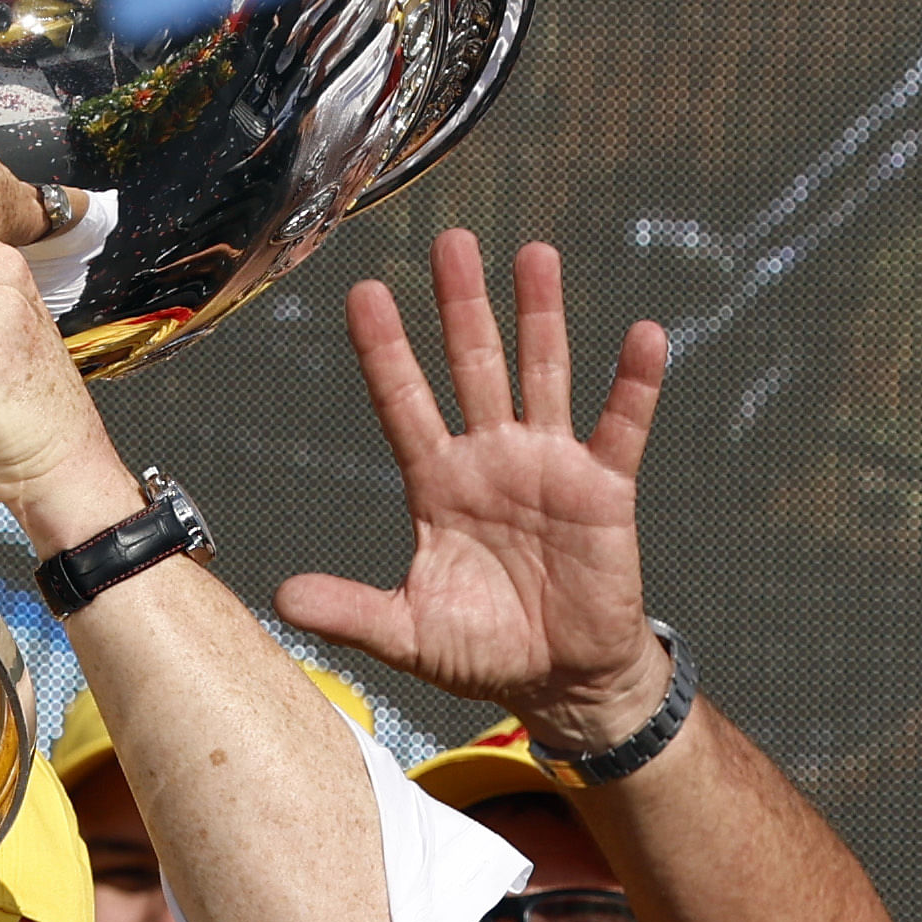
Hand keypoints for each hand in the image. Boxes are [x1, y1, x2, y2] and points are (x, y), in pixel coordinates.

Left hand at [273, 233, 671, 752]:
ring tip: (534, 255)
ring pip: (541, 375)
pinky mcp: (604, 488)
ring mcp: (548, 466)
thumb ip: (349, 610)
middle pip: (470, 367)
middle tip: (451, 241)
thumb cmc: (479, 650)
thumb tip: (280, 598)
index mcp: (435, 484)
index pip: (402, 403)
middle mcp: (489, 459)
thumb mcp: (405, 632)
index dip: (385, 351)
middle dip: (460, 307)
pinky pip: (621, 426)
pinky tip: (641, 335)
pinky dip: (632, 383)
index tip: (365, 293)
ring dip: (539, 317)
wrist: (558, 679)